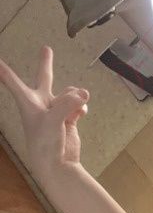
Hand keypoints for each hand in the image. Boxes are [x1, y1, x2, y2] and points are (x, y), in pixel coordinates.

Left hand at [0, 46, 88, 182]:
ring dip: (75, 97)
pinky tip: (82, 115)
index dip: (5, 72)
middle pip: (44, 78)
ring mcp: (56, 110)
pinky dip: (82, 108)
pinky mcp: (69, 118)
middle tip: (46, 48)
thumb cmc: (45, 143)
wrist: (58, 164)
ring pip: (69, 92)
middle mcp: (41, 103)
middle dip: (46, 64)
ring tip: (78, 108)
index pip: (13, 83)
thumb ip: (68, 103)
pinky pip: (79, 104)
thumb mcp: (53, 120)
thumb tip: (84, 94)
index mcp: (29, 103)